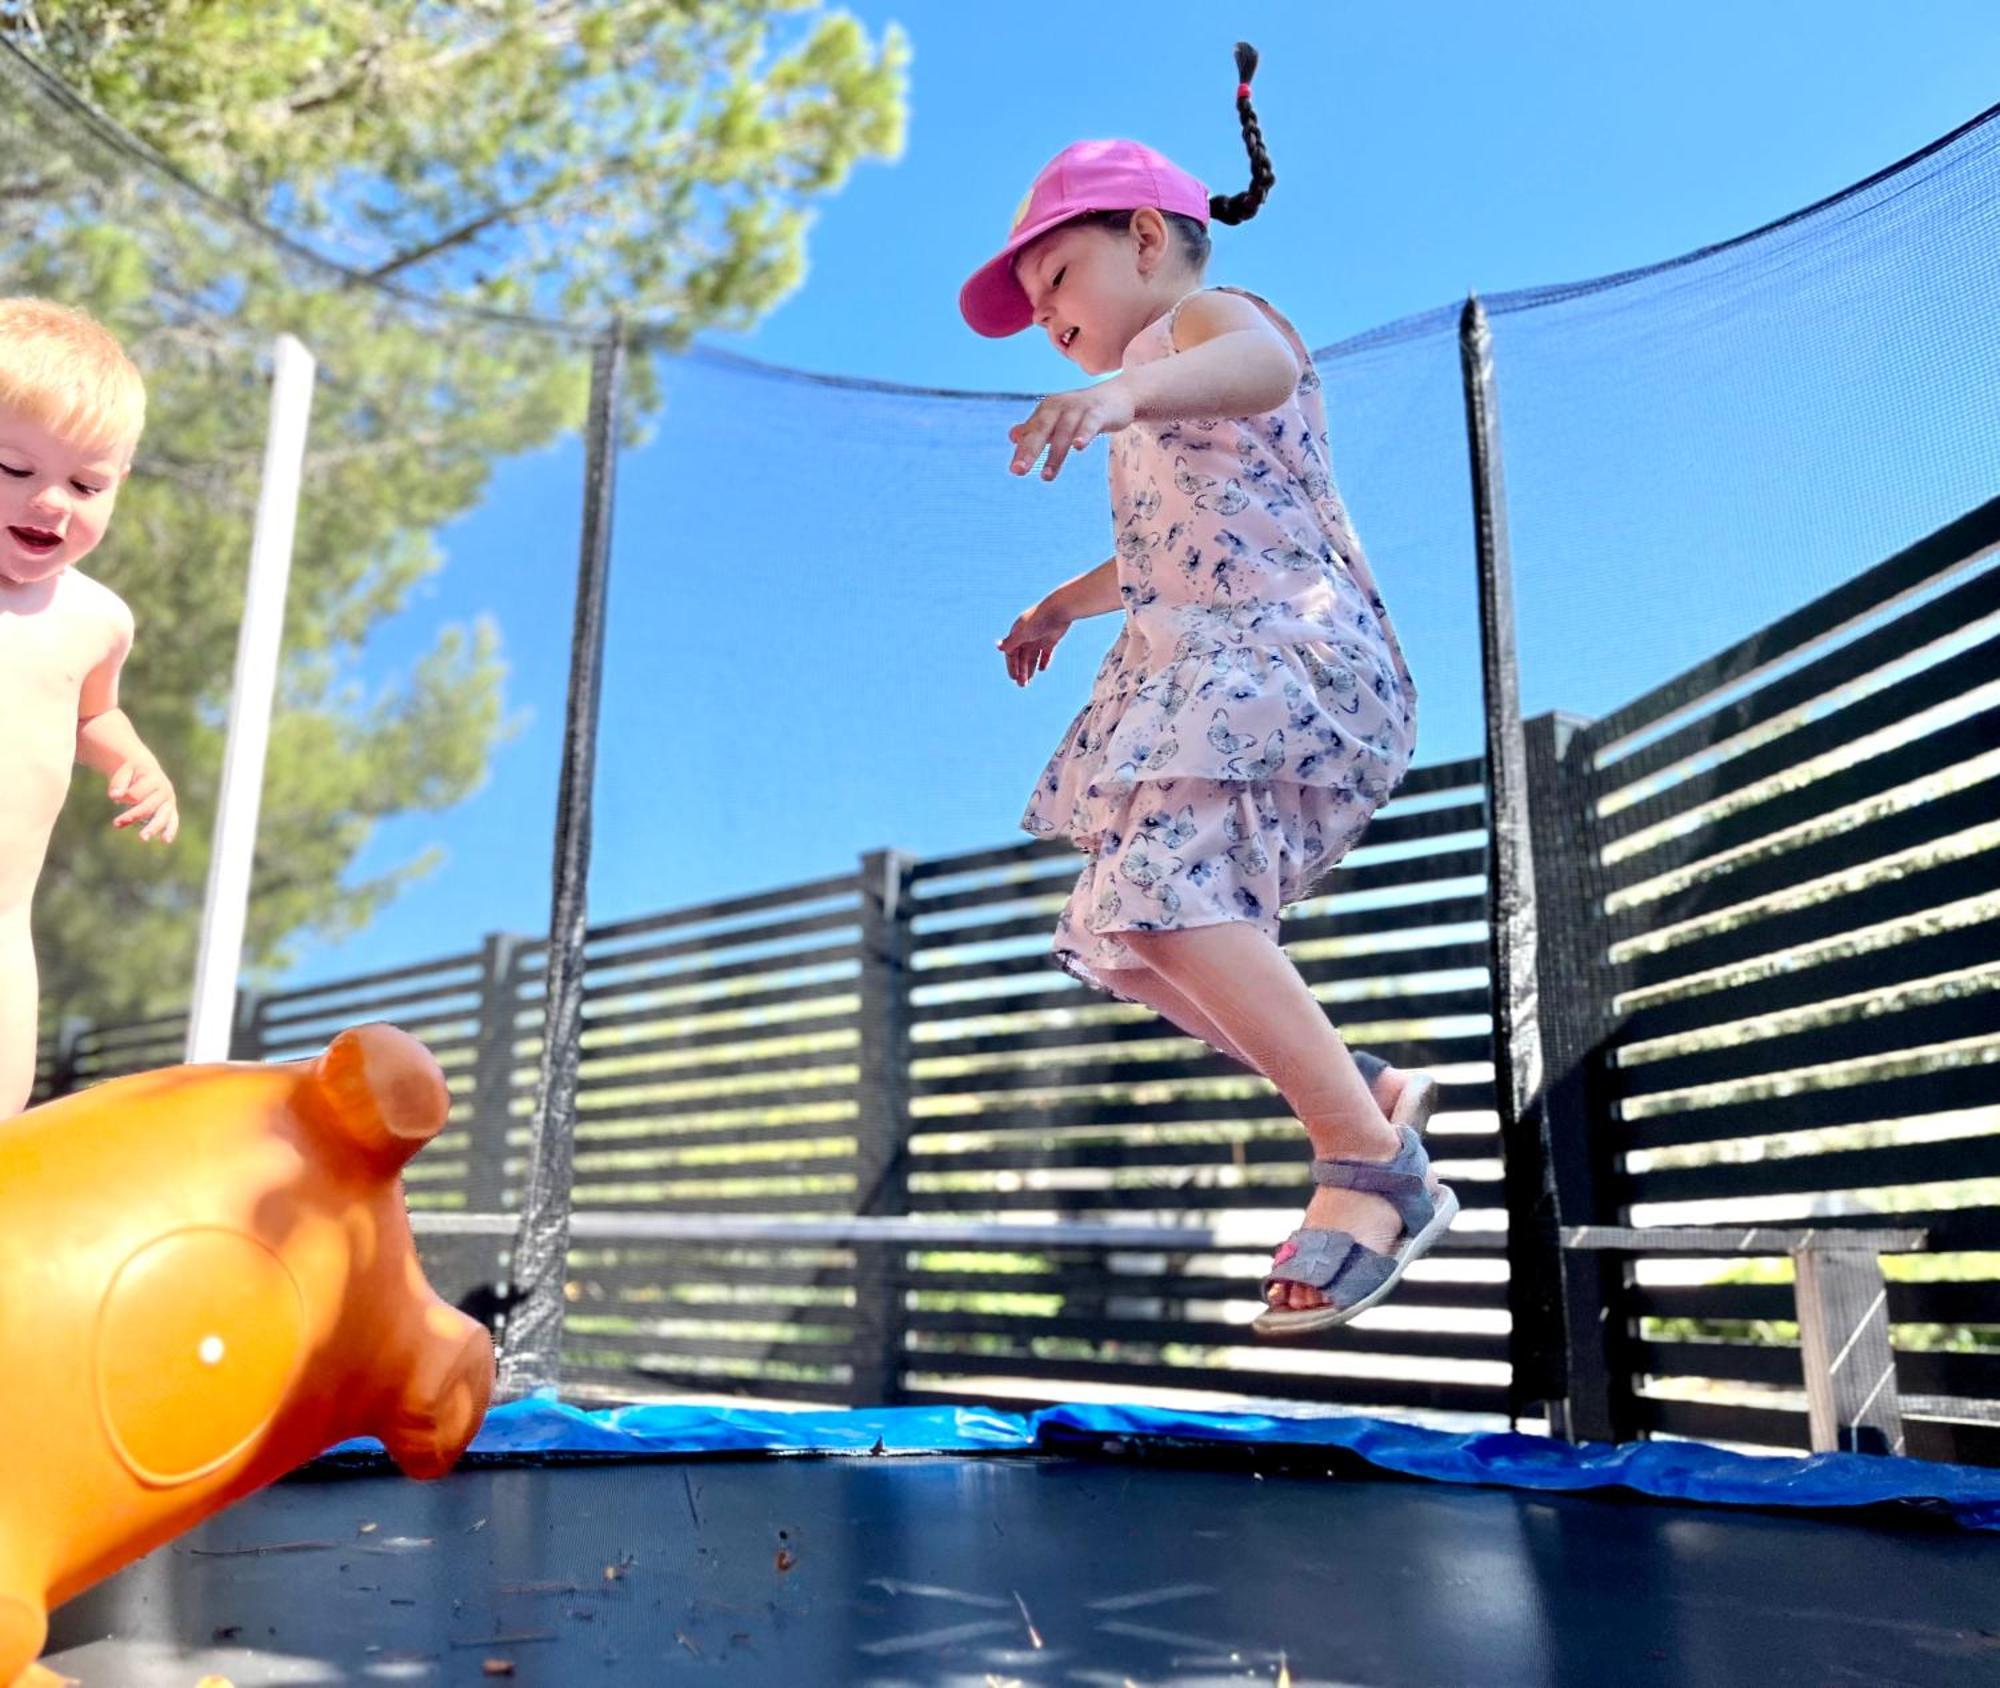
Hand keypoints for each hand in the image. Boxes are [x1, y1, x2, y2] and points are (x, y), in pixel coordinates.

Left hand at [109, 759, 178, 843]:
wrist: (145, 769)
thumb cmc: (132, 771)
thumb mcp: (124, 771)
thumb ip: (119, 782)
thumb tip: (114, 796)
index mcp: (154, 778)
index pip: (135, 795)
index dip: (122, 798)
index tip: (115, 797)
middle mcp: (165, 790)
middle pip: (149, 807)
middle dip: (132, 816)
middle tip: (116, 823)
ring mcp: (169, 801)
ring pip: (163, 816)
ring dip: (153, 827)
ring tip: (142, 838)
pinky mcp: (171, 809)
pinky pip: (173, 821)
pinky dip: (170, 831)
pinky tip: (165, 840)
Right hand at [997, 596, 1073, 686]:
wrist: (1059, 610)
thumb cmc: (1039, 620)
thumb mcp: (1024, 633)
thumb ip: (1011, 642)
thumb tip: (997, 647)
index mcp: (1017, 634)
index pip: (1011, 653)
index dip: (1012, 666)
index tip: (1014, 677)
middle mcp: (1026, 637)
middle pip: (1022, 658)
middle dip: (1021, 671)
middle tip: (1022, 685)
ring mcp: (1038, 638)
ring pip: (1032, 658)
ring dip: (1030, 669)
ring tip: (1029, 681)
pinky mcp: (1050, 640)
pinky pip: (1045, 654)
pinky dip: (1043, 662)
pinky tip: (1042, 669)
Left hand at [1009, 379, 1135, 481]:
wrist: (1117, 396)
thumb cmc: (1082, 411)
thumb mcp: (1057, 419)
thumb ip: (1036, 429)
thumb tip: (1013, 437)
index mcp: (1047, 410)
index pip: (1031, 432)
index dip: (1022, 451)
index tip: (1015, 470)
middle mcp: (1059, 407)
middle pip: (1041, 429)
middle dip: (1029, 450)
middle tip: (1018, 470)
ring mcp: (1079, 409)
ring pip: (1064, 433)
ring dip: (1055, 455)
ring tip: (1046, 476)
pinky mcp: (1098, 413)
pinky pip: (1090, 424)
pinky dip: (1084, 434)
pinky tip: (1078, 447)